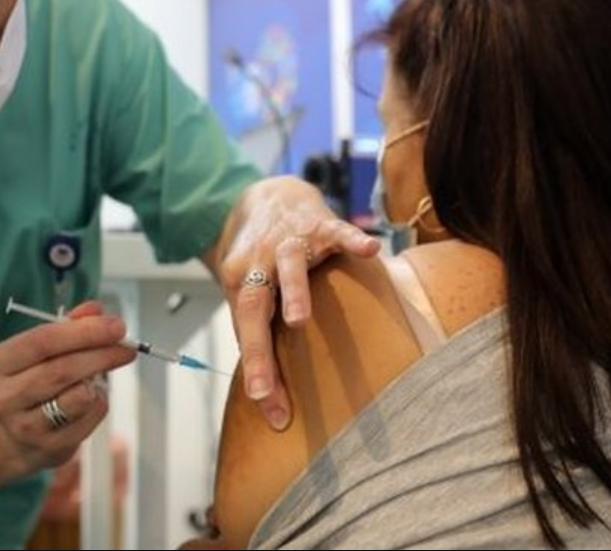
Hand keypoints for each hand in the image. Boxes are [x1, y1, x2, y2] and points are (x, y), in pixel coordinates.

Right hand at [0, 301, 135, 474]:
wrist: (12, 437)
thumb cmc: (31, 382)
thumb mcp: (39, 350)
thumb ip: (68, 326)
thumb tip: (95, 310)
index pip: (43, 341)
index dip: (84, 332)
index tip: (115, 326)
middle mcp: (5, 397)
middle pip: (62, 370)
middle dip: (101, 354)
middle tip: (126, 347)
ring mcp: (26, 426)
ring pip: (78, 397)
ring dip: (99, 379)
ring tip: (102, 371)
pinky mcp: (49, 448)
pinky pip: (89, 418)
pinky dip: (99, 401)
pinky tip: (92, 396)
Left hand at [213, 177, 379, 428]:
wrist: (266, 195)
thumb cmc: (261, 257)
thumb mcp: (251, 292)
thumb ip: (260, 334)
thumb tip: (269, 396)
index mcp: (240, 283)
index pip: (246, 334)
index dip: (258, 374)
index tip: (274, 415)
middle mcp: (259, 262)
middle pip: (254, 305)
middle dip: (259, 348)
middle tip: (262, 389)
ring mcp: (289, 240)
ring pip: (289, 264)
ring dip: (293, 291)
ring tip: (299, 320)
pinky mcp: (319, 222)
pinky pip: (337, 230)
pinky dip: (352, 238)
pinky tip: (370, 250)